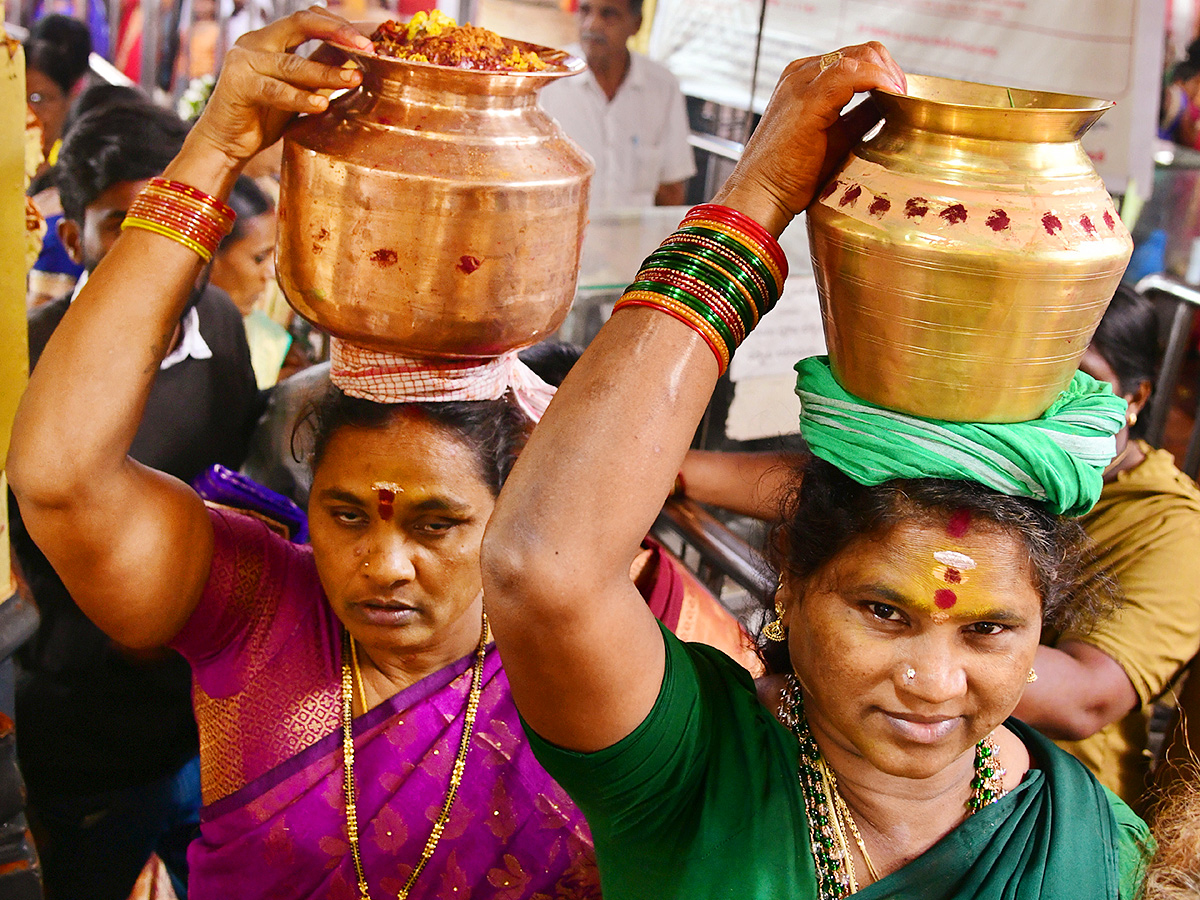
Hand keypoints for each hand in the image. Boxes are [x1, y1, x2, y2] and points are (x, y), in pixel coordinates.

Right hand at [188, 7, 372, 168]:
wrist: (225, 142)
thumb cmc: (264, 115)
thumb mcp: (300, 89)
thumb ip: (322, 71)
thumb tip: (358, 59)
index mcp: (272, 38)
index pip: (310, 18)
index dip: (341, 25)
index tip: (372, 38)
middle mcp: (256, 41)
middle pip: (301, 23)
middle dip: (338, 32)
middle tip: (368, 48)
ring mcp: (244, 60)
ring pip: (293, 62)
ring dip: (327, 71)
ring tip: (356, 78)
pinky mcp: (238, 84)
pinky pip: (275, 90)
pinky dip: (300, 97)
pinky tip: (321, 104)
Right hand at [715, 43, 905, 236]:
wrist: (760, 195)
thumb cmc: (788, 176)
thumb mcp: (834, 139)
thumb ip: (859, 118)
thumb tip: (890, 107)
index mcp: (803, 81)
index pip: (854, 58)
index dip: (884, 72)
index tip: (901, 96)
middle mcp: (801, 75)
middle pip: (861, 51)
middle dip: (891, 70)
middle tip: (905, 97)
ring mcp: (802, 84)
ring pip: (860, 56)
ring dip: (889, 74)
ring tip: (901, 97)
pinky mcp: (808, 101)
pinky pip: (853, 73)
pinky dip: (879, 80)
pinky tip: (892, 96)